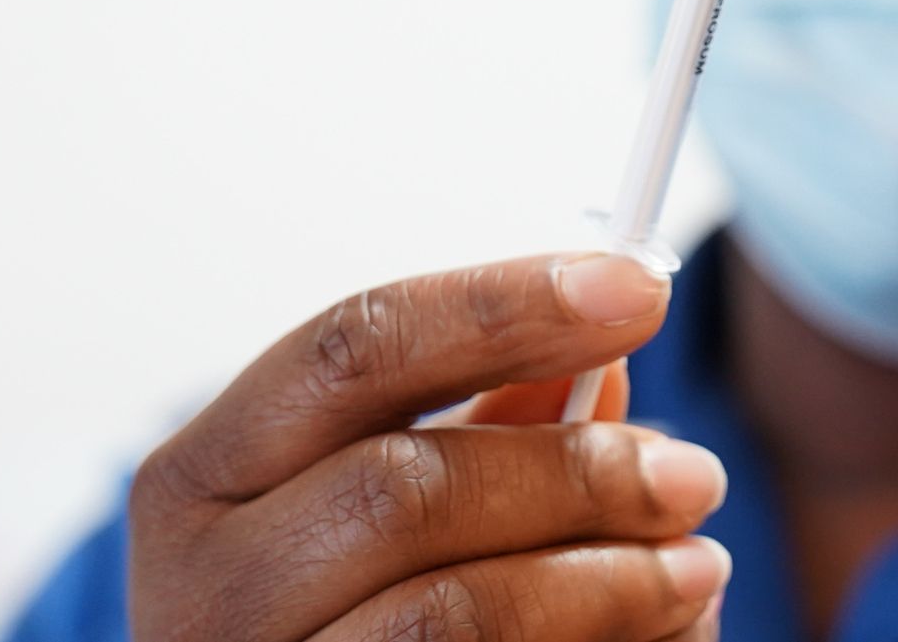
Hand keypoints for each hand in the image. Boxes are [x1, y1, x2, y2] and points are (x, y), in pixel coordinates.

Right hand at [128, 253, 730, 641]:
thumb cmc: (348, 619)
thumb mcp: (390, 517)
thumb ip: (486, 438)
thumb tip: (606, 365)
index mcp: (202, 481)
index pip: (351, 348)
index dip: (502, 304)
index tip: (638, 288)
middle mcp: (200, 588)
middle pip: (406, 485)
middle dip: (575, 468)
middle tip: (694, 473)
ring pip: (450, 610)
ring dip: (605, 580)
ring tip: (697, 565)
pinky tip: (657, 628)